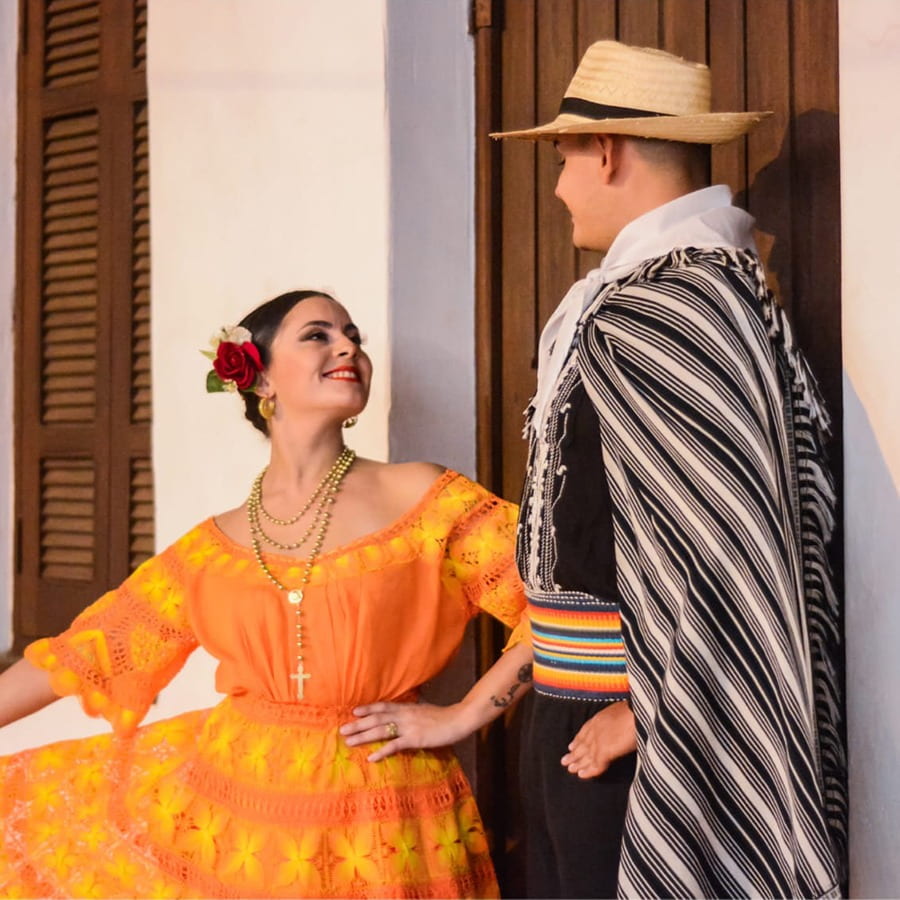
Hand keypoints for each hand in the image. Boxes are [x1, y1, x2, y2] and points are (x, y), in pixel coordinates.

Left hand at [339, 701, 471, 761]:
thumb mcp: (425, 710)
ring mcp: (408, 727)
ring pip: (381, 730)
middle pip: (376, 718)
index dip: (368, 708)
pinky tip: (371, 758)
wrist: (458, 719)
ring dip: (363, 736)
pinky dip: (382, 751)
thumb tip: (405, 712)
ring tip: (349, 742)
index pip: (383, 706)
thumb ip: (413, 712)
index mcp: (406, 708)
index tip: (354, 711)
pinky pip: (395, 745)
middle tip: (342, 730)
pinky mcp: (415, 739)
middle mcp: (404, 715)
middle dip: (358, 724)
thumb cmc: (443, 716)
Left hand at [560, 700, 635, 778]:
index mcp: (600, 718)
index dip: (578, 740)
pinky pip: (595, 764)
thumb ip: (616, 721)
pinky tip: (582, 775)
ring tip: (570, 769)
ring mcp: (599, 740)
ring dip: (578, 763)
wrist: (640, 712)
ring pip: (585, 755)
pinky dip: (589, 771)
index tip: (571, 746)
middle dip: (574, 753)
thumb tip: (620, 726)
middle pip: (582, 744)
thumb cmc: (637, 711)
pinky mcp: (604, 751)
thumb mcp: (622, 713)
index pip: (585, 731)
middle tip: (565, 761)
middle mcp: (596, 729)